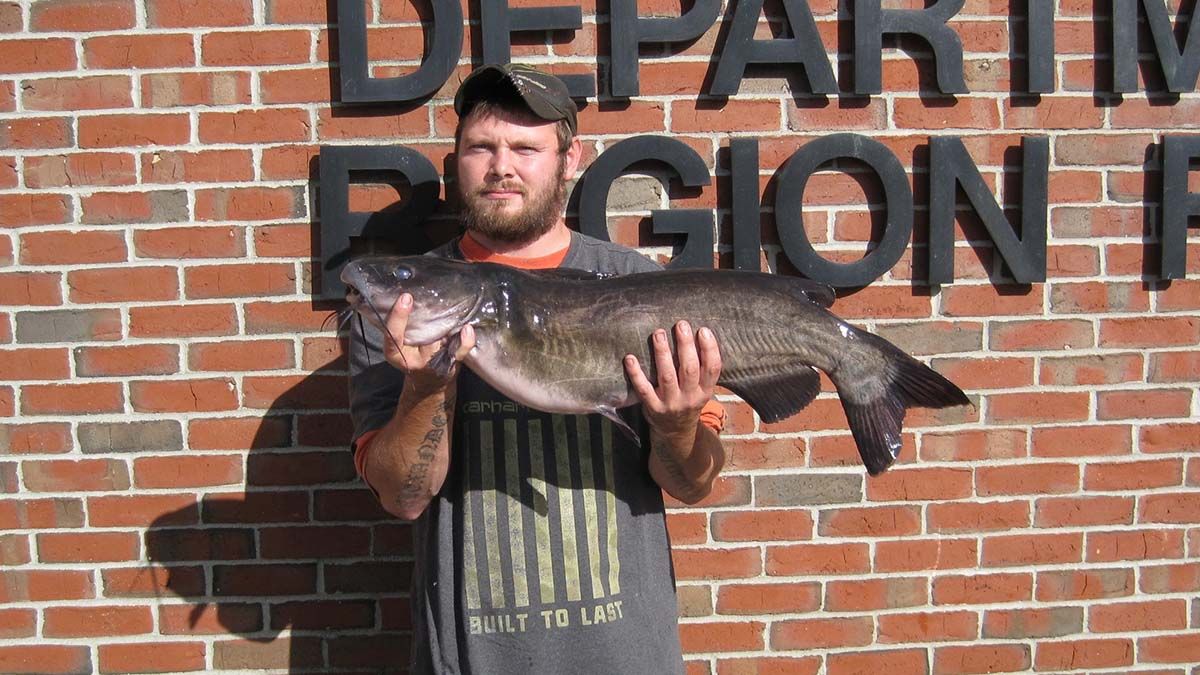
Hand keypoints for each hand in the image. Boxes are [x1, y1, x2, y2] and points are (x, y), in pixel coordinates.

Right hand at [383, 293, 474, 391]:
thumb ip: (401, 326)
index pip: (393, 334)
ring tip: (448, 304)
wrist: (429, 384)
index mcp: (395, 354)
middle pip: (421, 333)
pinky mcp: (450, 363)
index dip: (398, 316)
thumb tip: (408, 296)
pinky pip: (460, 351)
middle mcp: (413, 360)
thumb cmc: (412, 357)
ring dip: (445, 321)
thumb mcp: (399, 345)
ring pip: (440, 337)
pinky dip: (466, 340)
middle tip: (430, 295)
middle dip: (427, 313)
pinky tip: (467, 329)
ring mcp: (432, 363)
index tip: (406, 297)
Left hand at [624, 321, 721, 443]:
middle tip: (680, 325)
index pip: (712, 368)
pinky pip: (643, 389)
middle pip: (689, 369)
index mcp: (705, 390)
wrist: (675, 431)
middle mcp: (690, 397)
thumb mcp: (701, 389)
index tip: (703, 330)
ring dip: (662, 353)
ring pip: (667, 376)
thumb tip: (695, 333)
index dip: (710, 349)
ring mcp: (671, 403)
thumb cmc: (688, 400)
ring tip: (658, 334)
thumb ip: (701, 368)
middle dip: (685, 345)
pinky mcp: (653, 408)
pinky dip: (636, 373)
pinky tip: (630, 358)